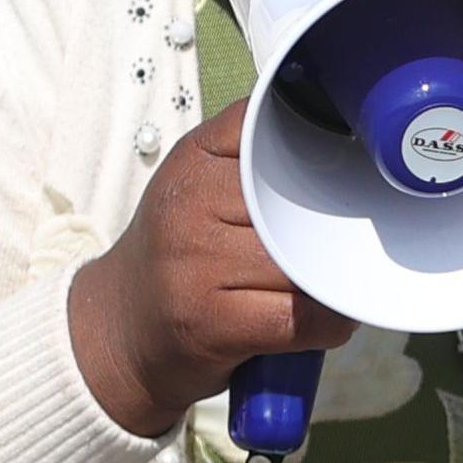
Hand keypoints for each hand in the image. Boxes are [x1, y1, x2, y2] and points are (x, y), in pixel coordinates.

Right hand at [65, 103, 356, 438]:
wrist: (118, 330)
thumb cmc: (178, 256)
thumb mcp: (198, 186)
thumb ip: (250, 158)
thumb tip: (344, 139)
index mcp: (193, 162)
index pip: (272, 131)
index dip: (315, 149)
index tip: (337, 170)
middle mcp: (190, 207)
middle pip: (299, 205)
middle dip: (331, 227)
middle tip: (342, 242)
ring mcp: (198, 265)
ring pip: (304, 261)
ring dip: (332, 279)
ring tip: (327, 283)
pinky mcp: (212, 323)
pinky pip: (300, 317)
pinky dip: (328, 322)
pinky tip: (324, 319)